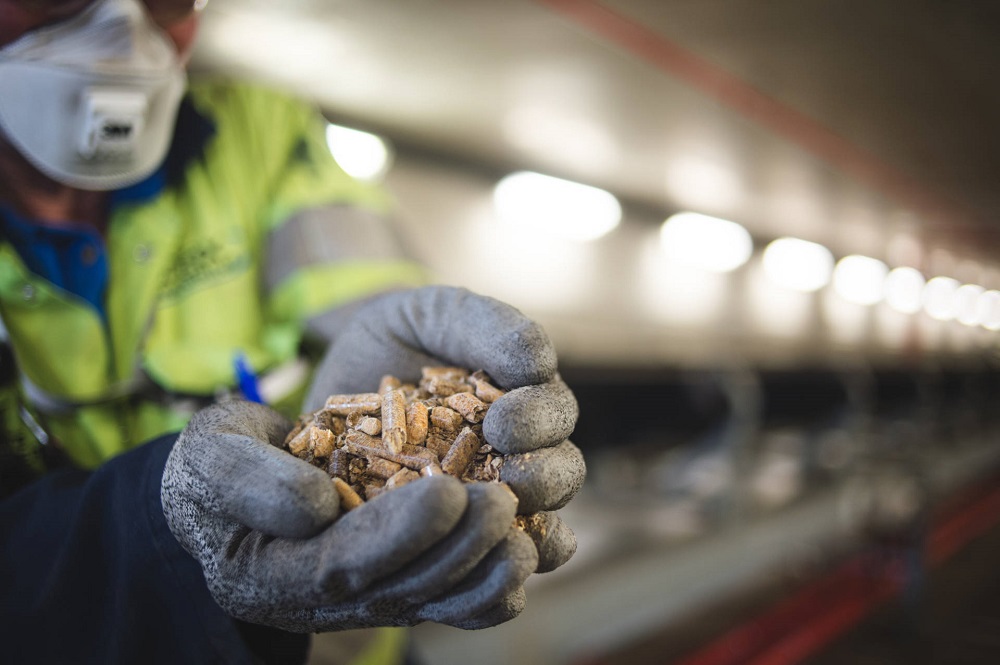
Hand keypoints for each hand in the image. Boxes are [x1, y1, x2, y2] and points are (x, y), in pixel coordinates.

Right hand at [161, 400, 536, 631]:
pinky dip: (497, 583)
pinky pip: (456, 599)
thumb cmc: (218, 464)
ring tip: (529, 537)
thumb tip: (318, 505)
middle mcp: (324, 598)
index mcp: (266, 573)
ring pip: (438, 602)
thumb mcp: (209, 453)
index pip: (340, 564)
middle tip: (502, 503)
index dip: (398, 534)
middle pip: (402, 588)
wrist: (238, 479)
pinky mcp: (402, 579)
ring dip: (488, 575)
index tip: (448, 494)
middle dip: (458, 549)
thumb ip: (250, 477)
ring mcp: (369, 593)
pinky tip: (537, 548)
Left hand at [305, 286, 586, 571]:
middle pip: (560, 478)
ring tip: (497, 535)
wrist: (339, 368)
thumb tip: (541, 364)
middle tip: (510, 479)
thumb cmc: (401, 335)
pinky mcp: (447, 540)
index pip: (556, 416)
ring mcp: (485, 503)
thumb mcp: (439, 313)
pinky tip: (470, 578)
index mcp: (527, 402)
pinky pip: (488, 573)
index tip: (503, 422)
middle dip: (542, 480)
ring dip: (528, 537)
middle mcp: (519, 456)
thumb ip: (490, 326)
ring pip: (538, 533)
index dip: (541, 422)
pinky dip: (492, 583)